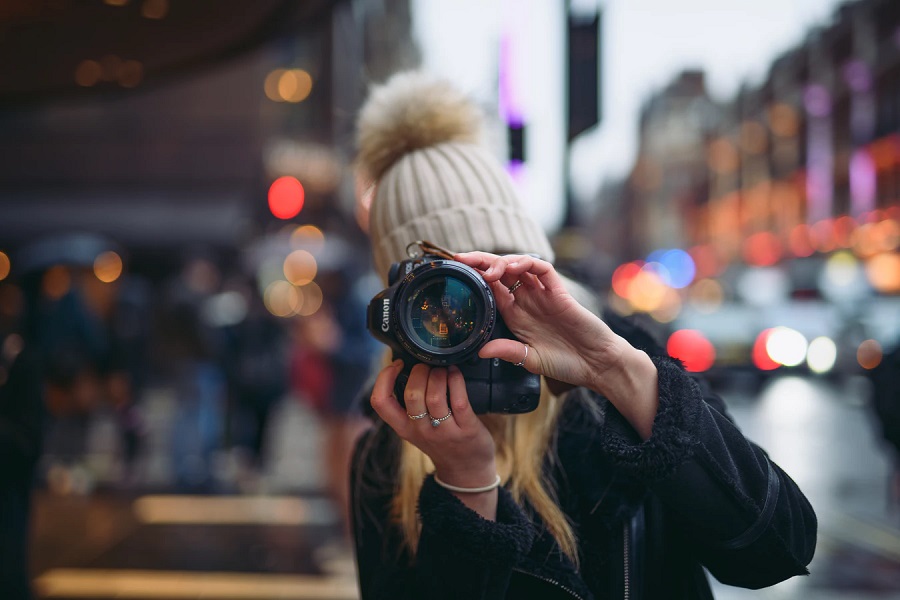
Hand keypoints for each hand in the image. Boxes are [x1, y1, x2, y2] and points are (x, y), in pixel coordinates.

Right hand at [370, 361, 497, 490]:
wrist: (466, 471)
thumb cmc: (441, 443)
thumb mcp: (416, 430)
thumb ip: (409, 406)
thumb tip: (406, 369)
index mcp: (404, 428)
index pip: (381, 402)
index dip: (384, 378)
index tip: (396, 364)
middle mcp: (421, 430)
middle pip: (411, 394)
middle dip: (419, 371)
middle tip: (427, 366)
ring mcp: (444, 431)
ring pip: (435, 395)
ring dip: (439, 374)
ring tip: (442, 370)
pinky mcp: (466, 429)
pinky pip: (459, 399)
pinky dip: (456, 379)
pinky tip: (455, 373)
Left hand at [455, 251, 660, 439]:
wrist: (597, 364)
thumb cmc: (566, 364)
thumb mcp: (529, 359)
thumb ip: (507, 351)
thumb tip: (480, 350)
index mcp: (515, 314)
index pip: (490, 289)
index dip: (473, 278)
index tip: (455, 273)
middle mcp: (527, 300)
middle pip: (500, 272)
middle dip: (480, 262)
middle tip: (461, 258)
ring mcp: (543, 294)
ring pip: (519, 266)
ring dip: (501, 262)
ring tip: (487, 269)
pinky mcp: (559, 292)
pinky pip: (543, 269)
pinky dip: (528, 263)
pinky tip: (515, 266)